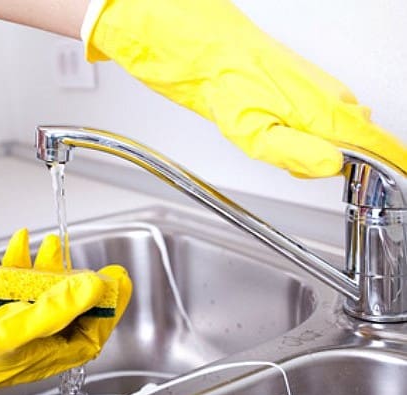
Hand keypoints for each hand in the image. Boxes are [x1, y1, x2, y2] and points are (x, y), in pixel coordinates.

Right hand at [0, 230, 131, 390]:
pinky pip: (16, 280)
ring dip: (52, 265)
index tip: (121, 284)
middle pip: (71, 310)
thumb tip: (97, 289)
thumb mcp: (15, 327)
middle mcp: (31, 339)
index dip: (111, 309)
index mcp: (42, 353)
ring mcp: (13, 320)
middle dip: (84, 282)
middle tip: (98, 264)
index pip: (91, 335)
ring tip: (53, 244)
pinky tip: (20, 242)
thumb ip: (60, 307)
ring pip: (44, 291)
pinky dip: (21, 260)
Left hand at [84, 0, 406, 176]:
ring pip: (335, 123)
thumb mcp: (249, 130)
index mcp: (314, 107)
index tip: (399, 170)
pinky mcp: (292, 78)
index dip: (388, 158)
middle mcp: (319, 92)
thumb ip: (293, 151)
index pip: (369, 138)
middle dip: (345, 159)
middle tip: (306, 167)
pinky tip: (279, 129)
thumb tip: (330, 165)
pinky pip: (317, 108)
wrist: (192, 40)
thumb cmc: (215, 76)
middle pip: (356, 135)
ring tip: (280, 146)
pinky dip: (306, 128)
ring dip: (321, 145)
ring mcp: (307, 82)